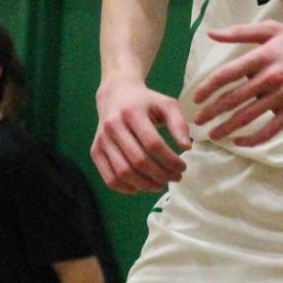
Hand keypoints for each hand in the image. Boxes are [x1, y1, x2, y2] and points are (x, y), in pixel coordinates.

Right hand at [92, 77, 190, 193]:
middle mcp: (113, 125)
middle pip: (138, 160)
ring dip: (146, 184)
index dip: (170, 160)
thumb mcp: (166, 105)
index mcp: (132, 112)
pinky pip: (109, 178)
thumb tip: (187, 147)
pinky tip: (140, 187)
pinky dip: (125, 188)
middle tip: (175, 177)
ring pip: (123, 172)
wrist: (115, 94)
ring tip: (161, 184)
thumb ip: (179, 123)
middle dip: (161, 174)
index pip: (152, 143)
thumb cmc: (145, 102)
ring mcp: (102, 139)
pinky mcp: (95, 150)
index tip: (182, 166)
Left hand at [192, 20, 282, 144]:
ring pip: (248, 116)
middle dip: (212, 112)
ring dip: (227, 128)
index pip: (226, 75)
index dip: (208, 88)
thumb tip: (211, 33)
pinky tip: (240, 142)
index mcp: (262, 56)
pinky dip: (253, 139)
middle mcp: (270, 77)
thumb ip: (240, 32)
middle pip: (233, 99)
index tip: (196, 98)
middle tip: (198, 121)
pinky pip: (270, 129)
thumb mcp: (272, 31)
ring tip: (214, 134)